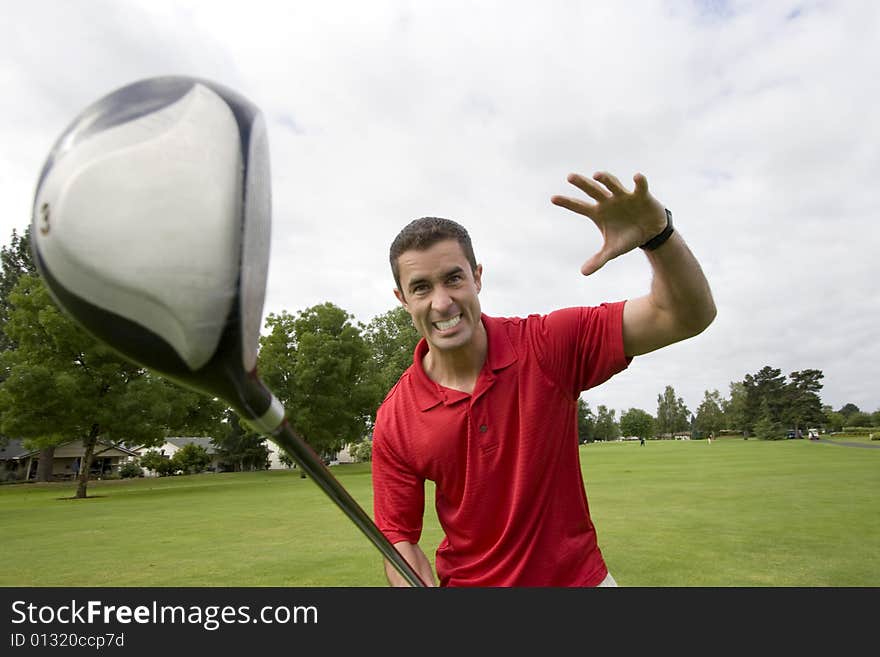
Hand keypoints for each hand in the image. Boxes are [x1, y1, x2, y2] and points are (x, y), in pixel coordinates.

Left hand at [551, 171, 667, 275]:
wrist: (650, 232)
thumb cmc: (627, 238)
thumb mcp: (613, 251)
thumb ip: (599, 260)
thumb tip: (583, 273)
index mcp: (598, 213)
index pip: (579, 207)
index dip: (567, 203)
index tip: (552, 199)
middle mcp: (608, 201)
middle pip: (592, 190)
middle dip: (582, 183)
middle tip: (569, 177)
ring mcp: (624, 196)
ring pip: (612, 184)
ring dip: (606, 180)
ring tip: (597, 175)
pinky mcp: (641, 195)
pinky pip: (640, 186)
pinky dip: (639, 181)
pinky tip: (636, 177)